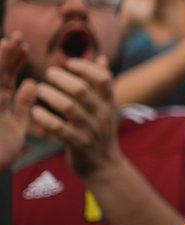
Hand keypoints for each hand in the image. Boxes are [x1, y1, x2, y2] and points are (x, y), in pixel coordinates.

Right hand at [0, 34, 36, 169]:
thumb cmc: (0, 154)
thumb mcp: (16, 127)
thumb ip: (23, 106)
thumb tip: (32, 82)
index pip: (7, 77)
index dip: (14, 60)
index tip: (24, 44)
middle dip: (6, 55)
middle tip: (17, 35)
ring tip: (6, 45)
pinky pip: (0, 99)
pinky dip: (3, 83)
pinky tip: (7, 76)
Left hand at [30, 56, 121, 177]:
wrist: (104, 166)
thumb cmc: (101, 132)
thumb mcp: (107, 108)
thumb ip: (103, 84)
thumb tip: (101, 58)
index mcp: (109, 104)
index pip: (103, 79)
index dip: (86, 68)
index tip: (69, 62)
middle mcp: (101, 115)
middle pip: (81, 90)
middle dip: (61, 79)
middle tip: (48, 73)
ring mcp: (90, 130)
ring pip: (68, 107)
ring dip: (50, 96)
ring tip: (39, 89)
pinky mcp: (78, 144)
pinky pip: (59, 128)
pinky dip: (45, 119)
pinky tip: (34, 112)